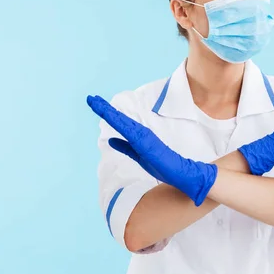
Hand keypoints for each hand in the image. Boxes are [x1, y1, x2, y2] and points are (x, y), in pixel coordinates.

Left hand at [87, 95, 216, 205]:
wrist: (184, 176)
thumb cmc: (164, 166)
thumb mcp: (139, 157)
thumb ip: (126, 148)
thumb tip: (110, 140)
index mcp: (138, 137)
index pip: (119, 123)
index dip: (106, 112)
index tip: (93, 101)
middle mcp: (141, 135)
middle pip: (119, 120)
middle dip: (104, 108)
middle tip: (90, 97)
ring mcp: (145, 139)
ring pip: (124, 124)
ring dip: (110, 113)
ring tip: (96, 103)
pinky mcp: (149, 146)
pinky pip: (132, 133)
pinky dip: (122, 124)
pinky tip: (111, 117)